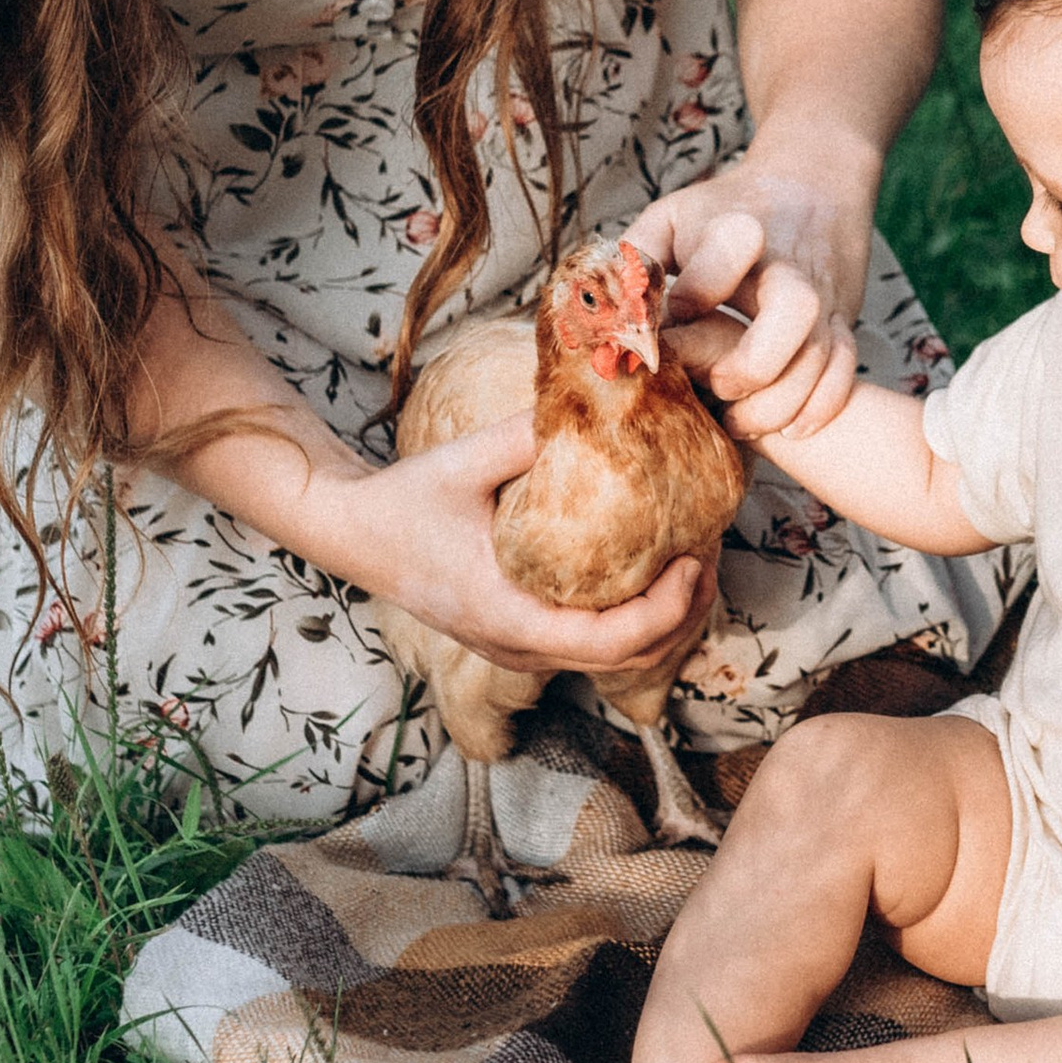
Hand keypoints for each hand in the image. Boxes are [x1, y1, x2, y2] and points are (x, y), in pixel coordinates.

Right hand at [312, 416, 716, 676]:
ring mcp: (517, 648)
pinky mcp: (518, 636)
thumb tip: (601, 401)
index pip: (608, 642)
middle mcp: (516, 645)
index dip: (665, 610)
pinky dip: (632, 619)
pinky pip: (590, 645)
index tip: (693, 560)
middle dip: (682, 616)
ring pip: (611, 661)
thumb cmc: (403, 500)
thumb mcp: (464, 460)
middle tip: (709, 555)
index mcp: (506, 614)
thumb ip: (529, 434)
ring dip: (662, 622)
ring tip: (693, 563)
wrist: (352, 533)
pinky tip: (650, 573)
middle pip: (625, 661)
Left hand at [632, 125, 873, 447]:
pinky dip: (821, 406)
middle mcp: (789, 264)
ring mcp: (822, 294)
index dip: (698, 290)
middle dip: (752, 363)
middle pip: (794, 310)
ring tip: (736, 422)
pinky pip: (847, 370)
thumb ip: (635, 261)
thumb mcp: (671, 218)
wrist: (811, 187)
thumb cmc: (724, 213)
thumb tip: (606, 316)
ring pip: (821, 355)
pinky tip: (789, 430)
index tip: (675, 312)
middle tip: (715, 384)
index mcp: (740, 230)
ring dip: (778, 403)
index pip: (729, 253)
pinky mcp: (842, 319)